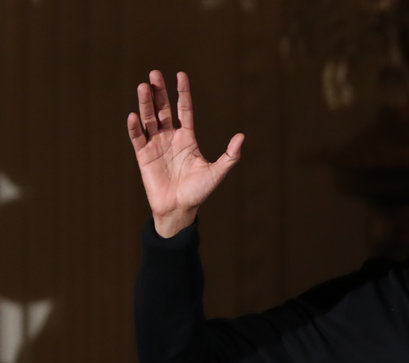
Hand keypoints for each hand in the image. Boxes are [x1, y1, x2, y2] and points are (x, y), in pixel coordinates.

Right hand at [126, 70, 243, 237]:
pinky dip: (135, 127)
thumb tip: (241, 136)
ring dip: (145, 103)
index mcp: (187, 138)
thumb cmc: (199, 191)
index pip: (184, 110)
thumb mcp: (217, 172)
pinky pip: (137, 138)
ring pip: (149, 119)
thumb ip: (230, 155)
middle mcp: (170, 137)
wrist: (180, 209)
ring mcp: (155, 145)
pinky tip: (134, 115)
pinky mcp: (143, 156)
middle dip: (159, 92)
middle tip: (154, 74)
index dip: (182, 93)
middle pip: (163, 109)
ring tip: (143, 86)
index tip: (181, 75)